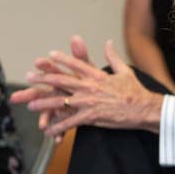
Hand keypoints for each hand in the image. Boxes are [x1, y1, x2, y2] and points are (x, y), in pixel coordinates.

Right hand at [9, 35, 91, 134]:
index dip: (45, 67)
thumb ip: (81, 56)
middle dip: (29, 95)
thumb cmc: (91, 82)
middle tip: (15, 97)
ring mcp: (60, 106)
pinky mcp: (66, 118)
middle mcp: (57, 93)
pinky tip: (57, 140)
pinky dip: (59, 133)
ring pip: (48, 112)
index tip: (38, 62)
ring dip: (44, 118)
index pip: (51, 71)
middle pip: (41, 93)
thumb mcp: (88, 69)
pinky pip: (62, 126)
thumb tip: (77, 38)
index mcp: (62, 79)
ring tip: (42, 124)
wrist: (101, 98)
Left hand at [16, 36, 163, 136]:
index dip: (61, 59)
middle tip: (30, 77)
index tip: (49, 56)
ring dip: (44, 103)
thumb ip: (113, 57)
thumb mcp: (125, 71)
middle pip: (61, 80)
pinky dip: (58, 127)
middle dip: (43, 79)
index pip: (75, 64)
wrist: (144, 108)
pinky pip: (70, 122)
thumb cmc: (136, 91)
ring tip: (31, 105)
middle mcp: (90, 86)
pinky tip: (49, 131)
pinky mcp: (91, 117)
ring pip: (61, 102)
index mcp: (97, 75)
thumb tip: (108, 42)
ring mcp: (89, 102)